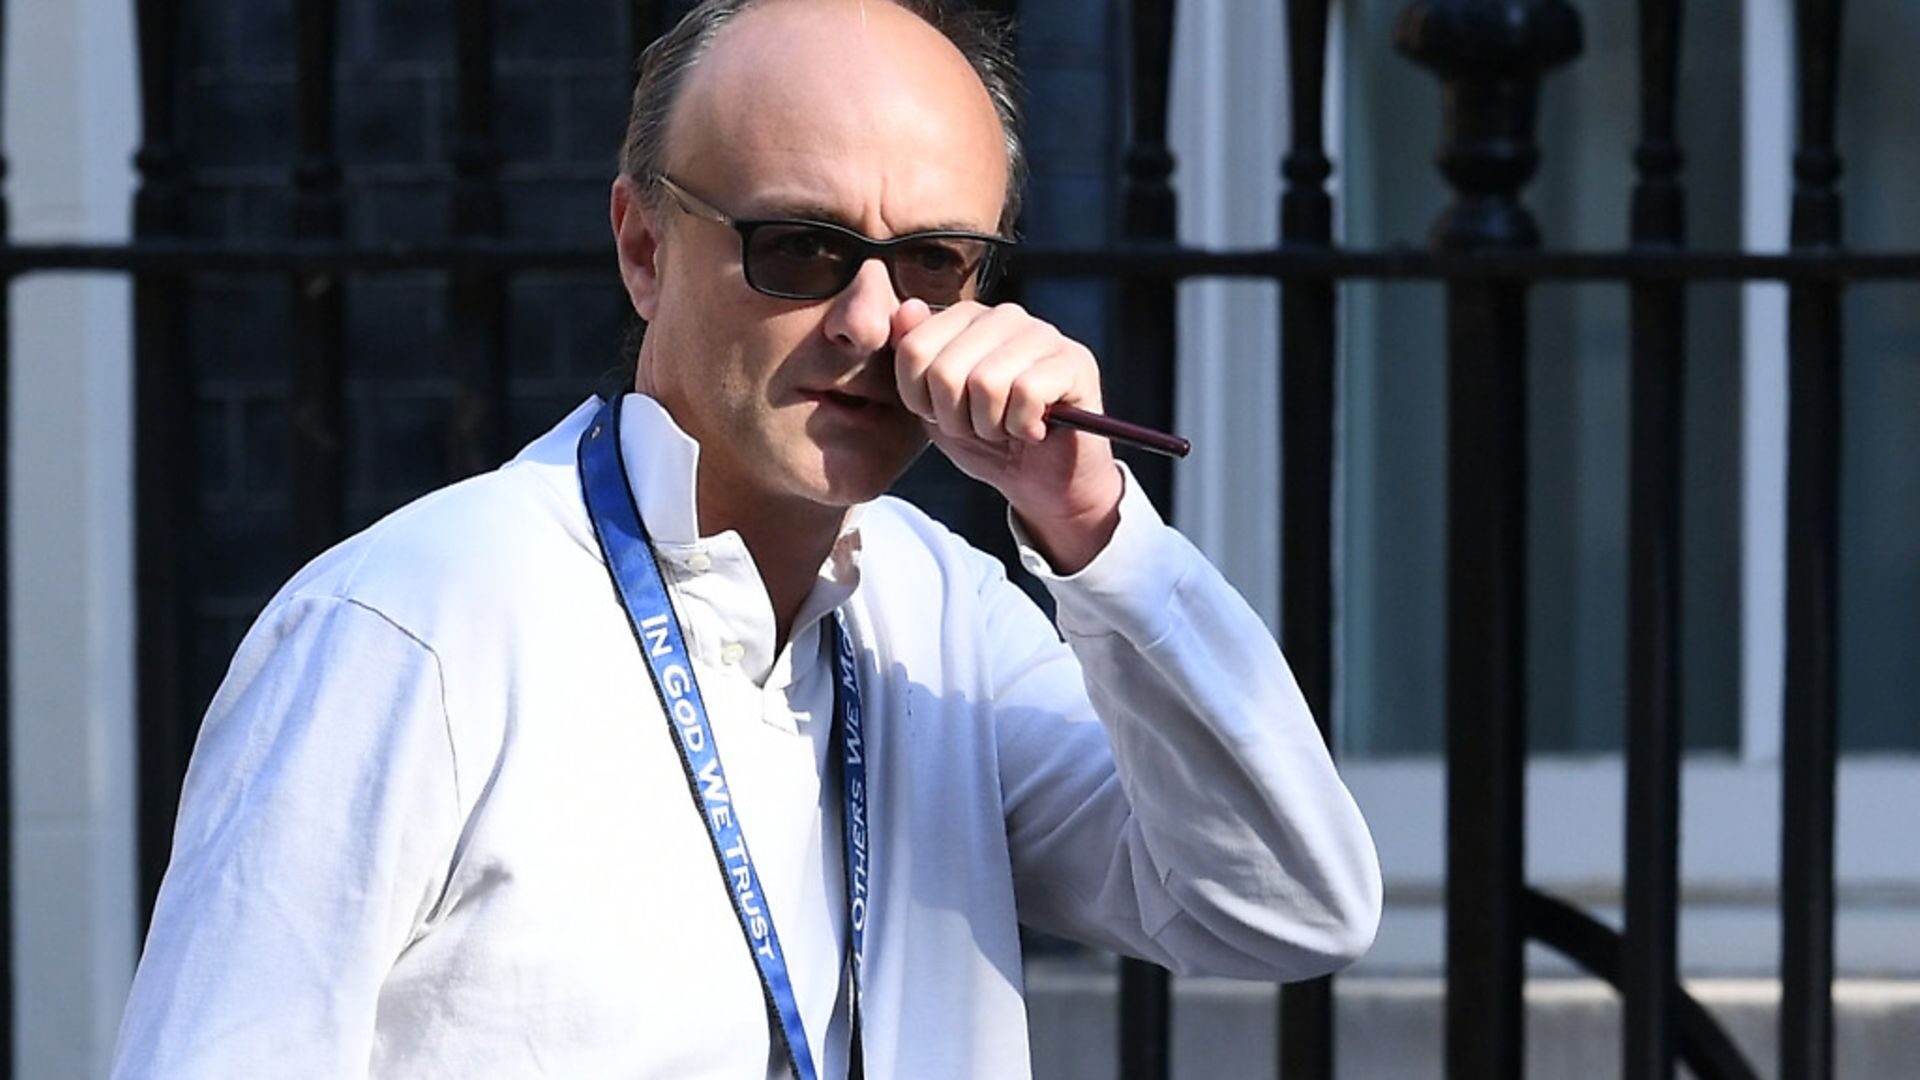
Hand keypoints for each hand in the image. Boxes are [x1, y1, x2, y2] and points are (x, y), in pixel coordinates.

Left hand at [891, 299, 1123, 572]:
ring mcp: (1043, 336)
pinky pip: (1028, 393)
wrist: (1043, 484)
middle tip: (979, 428)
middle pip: (945, 370)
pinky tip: (1034, 429)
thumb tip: (906, 308)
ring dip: (990, 425)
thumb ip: (914, 358)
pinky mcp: (1075, 363)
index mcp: (967, 319)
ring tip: (1006, 428)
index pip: (913, 348)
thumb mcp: (933, 406)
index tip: (942, 415)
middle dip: (955, 418)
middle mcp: (1005, 317)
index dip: (918, 399)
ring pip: (987, 382)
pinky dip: (1023, 426)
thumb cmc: (987, 441)